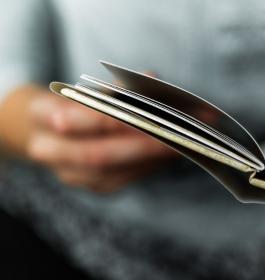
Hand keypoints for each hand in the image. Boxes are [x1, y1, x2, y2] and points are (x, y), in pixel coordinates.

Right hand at [0, 86, 177, 192]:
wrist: (45, 132)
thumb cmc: (71, 103)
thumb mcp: (82, 88)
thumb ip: (114, 88)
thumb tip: (152, 80)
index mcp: (39, 114)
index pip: (71, 117)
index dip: (109, 117)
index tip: (143, 110)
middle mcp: (47, 150)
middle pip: (96, 155)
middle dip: (140, 145)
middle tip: (174, 134)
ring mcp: (69, 174)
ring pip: (113, 173)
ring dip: (150, 159)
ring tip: (181, 144)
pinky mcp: (92, 186)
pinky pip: (122, 179)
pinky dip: (148, 167)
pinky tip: (168, 155)